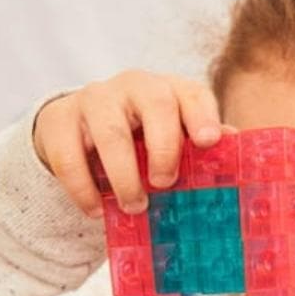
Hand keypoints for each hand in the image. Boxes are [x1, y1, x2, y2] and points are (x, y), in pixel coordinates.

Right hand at [32, 70, 223, 217]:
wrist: (78, 127)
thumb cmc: (138, 137)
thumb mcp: (169, 138)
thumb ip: (197, 146)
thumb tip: (234, 150)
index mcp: (170, 90)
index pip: (192, 93)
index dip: (203, 115)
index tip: (210, 142)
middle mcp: (134, 86)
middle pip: (156, 103)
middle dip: (164, 147)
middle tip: (165, 183)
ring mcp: (95, 98)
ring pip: (110, 132)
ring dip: (124, 175)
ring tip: (133, 206)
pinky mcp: (59, 119)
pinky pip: (68, 153)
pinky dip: (82, 187)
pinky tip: (94, 209)